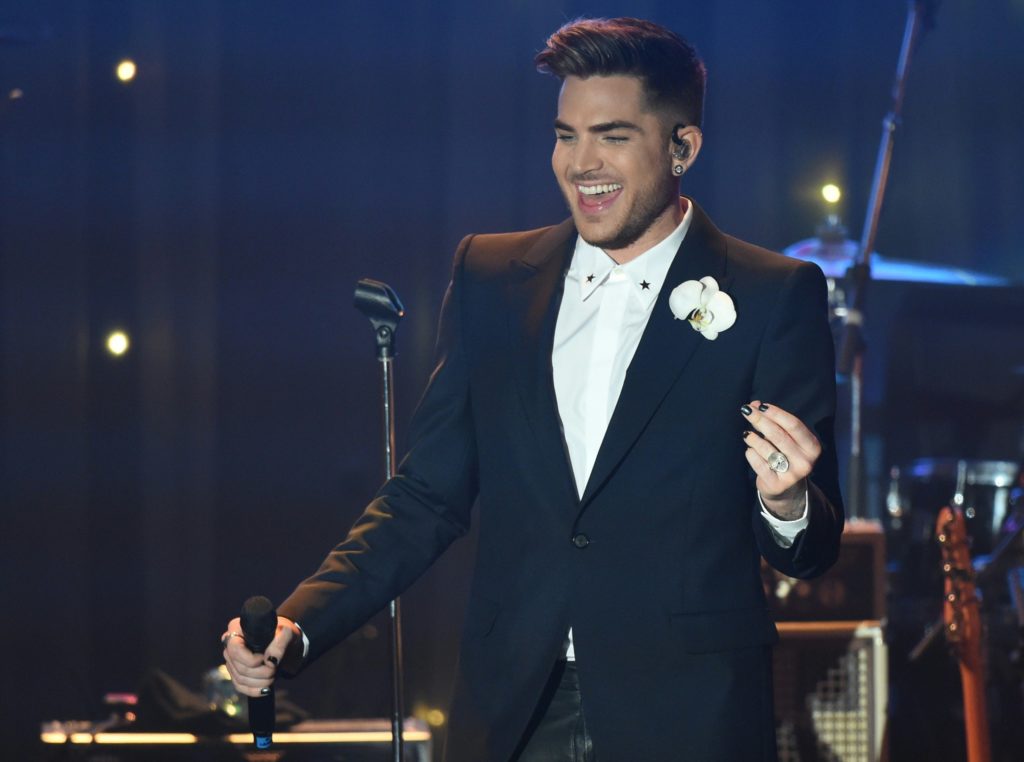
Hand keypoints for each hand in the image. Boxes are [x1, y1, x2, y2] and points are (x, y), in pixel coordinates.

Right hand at [221, 616, 299, 697]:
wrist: (284, 643)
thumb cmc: (283, 634)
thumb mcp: (287, 633)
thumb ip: (281, 643)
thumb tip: (271, 660)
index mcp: (236, 629)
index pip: (235, 649)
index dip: (251, 659)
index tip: (267, 659)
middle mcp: (229, 645)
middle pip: (239, 667)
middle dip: (260, 672)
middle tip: (275, 669)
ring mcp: (231, 660)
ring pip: (240, 679)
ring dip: (260, 682)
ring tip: (273, 676)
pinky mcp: (235, 673)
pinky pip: (240, 686)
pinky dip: (254, 690)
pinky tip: (266, 689)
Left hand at [741, 400, 820, 519]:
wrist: (786, 489)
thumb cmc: (785, 456)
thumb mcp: (784, 438)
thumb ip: (771, 421)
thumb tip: (754, 404)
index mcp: (812, 447)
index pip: (794, 425)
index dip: (776, 413)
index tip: (761, 406)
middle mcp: (805, 461)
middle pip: (778, 435)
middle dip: (760, 420)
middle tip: (746, 411)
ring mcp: (792, 475)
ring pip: (766, 449)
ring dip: (753, 438)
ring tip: (747, 435)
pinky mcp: (777, 485)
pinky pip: (759, 463)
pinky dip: (751, 454)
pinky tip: (750, 451)